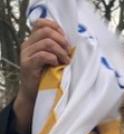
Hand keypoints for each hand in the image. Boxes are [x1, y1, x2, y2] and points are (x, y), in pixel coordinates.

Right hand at [13, 19, 70, 133]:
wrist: (36, 94)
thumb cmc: (49, 76)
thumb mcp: (55, 58)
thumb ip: (58, 47)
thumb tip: (73, 41)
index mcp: (34, 40)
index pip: (42, 23)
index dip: (56, 28)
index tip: (65, 40)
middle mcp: (28, 44)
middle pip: (46, 31)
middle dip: (62, 41)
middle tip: (68, 53)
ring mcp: (26, 54)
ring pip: (46, 42)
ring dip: (61, 51)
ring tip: (66, 61)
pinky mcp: (27, 65)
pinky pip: (43, 55)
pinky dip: (54, 59)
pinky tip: (58, 65)